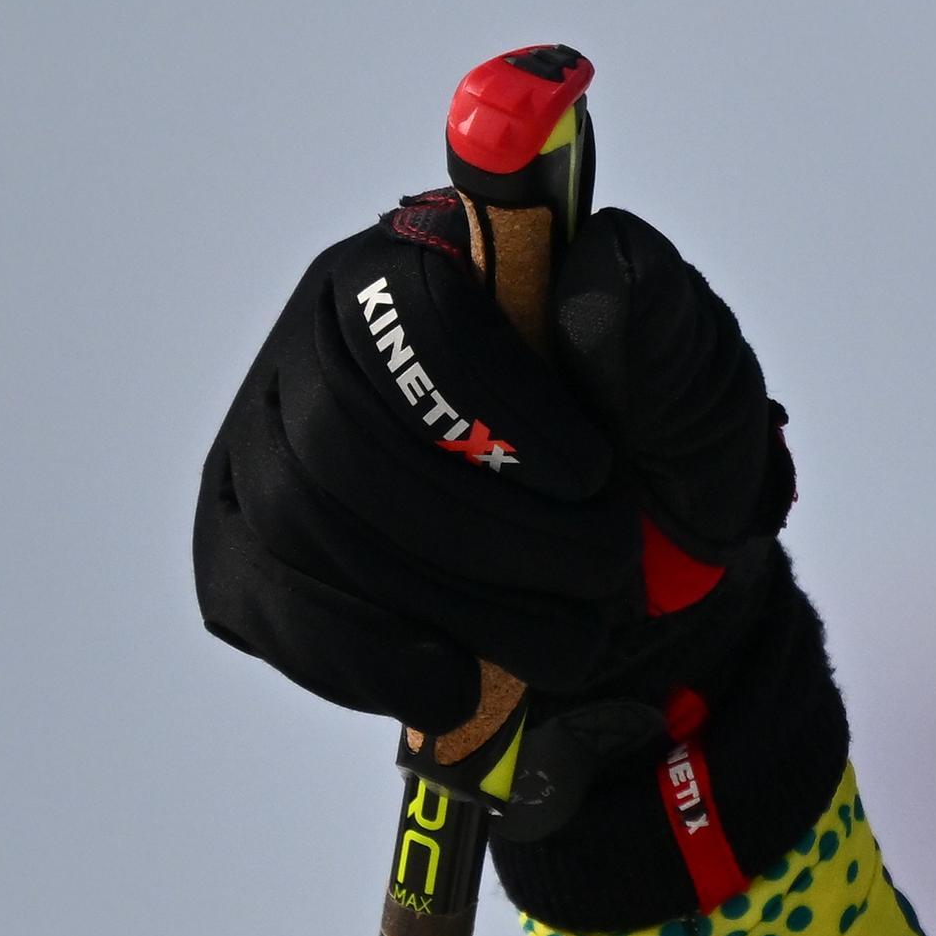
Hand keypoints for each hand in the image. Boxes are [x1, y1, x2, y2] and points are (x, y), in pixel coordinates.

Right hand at [198, 192, 821, 907]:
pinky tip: (463, 679)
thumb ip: (652, 326)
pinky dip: (374, 659)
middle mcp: (314, 343)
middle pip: (339, 438)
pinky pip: (266, 605)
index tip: (594, 476)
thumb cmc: (656, 460)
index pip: (409, 310)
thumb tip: (595, 256)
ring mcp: (260, 445)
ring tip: (567, 637)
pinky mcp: (242, 549)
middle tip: (604, 571)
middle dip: (486, 531)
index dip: (494, 403)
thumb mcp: (693, 389)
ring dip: (451, 602)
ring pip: (300, 524)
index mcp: (424, 265)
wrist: (627, 582)